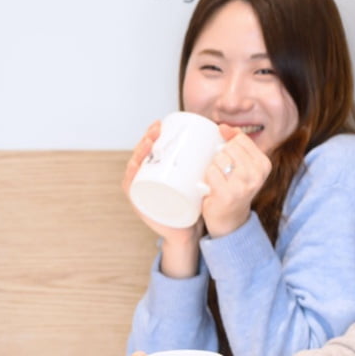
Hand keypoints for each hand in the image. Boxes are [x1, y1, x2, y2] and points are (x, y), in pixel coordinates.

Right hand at [124, 122, 201, 275]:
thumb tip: (224, 137)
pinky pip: (131, 189)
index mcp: (156, 171)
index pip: (150, 149)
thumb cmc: (190, 204)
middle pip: (140, 155)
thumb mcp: (196, 179)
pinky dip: (130, 178)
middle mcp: (145, 179)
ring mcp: (141, 191)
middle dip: (145, 139)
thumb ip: (204, 163)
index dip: (151, 134)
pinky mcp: (141, 204)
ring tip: (150, 144)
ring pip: (134, 168)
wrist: (187, 231)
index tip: (161, 124)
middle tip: (156, 131)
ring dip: (138, 154)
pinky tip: (134, 167)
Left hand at [199, 126, 270, 238]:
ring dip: (213, 169)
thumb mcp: (243, 165)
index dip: (228, 144)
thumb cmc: (234, 189)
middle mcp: (257, 174)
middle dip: (220, 158)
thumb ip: (236, 143)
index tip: (228, 159)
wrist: (230, 221)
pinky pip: (211, 172)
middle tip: (223, 174)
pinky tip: (213, 188)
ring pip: (219, 158)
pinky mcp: (228, 194)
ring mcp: (243, 185)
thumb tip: (222, 126)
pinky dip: (207, 179)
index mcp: (264, 164)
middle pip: (228, 148)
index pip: (240, 139)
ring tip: (218, 181)